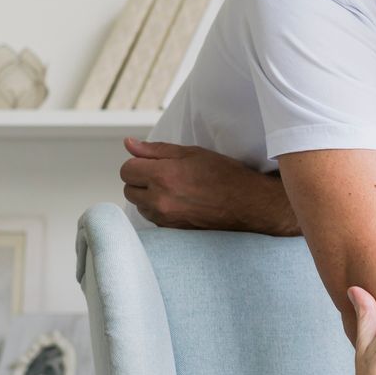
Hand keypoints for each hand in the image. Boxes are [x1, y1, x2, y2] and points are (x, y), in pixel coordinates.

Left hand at [120, 138, 292, 233]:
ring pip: (139, 206)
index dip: (138, 163)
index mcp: (163, 176)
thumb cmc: (224, 176)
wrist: (248, 205)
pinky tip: (178, 202)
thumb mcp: (192, 153)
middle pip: (129, 189)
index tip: (152, 163)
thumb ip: (156, 149)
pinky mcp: (172, 230)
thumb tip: (129, 144)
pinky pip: (152, 218)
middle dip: (140, 180)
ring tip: (173, 190)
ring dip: (148, 196)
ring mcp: (165, 218)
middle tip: (164, 175)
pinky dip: (159, 210)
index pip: (127, 169)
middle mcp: (160, 200)